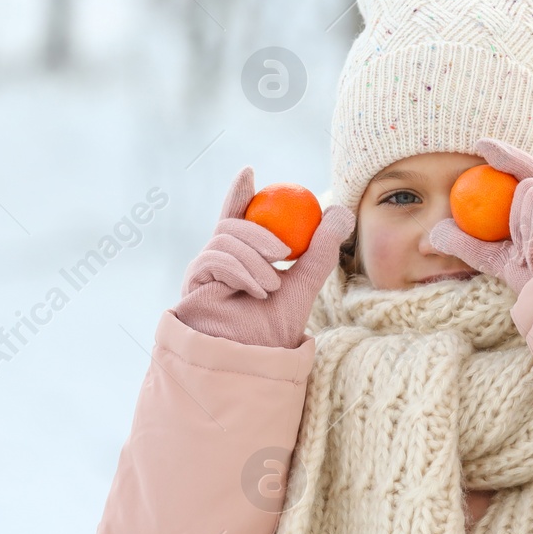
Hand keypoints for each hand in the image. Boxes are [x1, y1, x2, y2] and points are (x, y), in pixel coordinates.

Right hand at [173, 167, 354, 348]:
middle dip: (259, 232)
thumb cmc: (276, 330)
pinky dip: (239, 270)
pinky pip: (212, 259)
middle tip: (285, 251)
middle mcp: (217, 261)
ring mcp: (202, 274)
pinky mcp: (190, 286)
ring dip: (254, 259)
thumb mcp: (305, 285)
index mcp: (240, 257)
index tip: (250, 171)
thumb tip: (341, 210)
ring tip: (272, 286)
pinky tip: (256, 291)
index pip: (237, 216)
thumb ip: (321, 251)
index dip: (238, 192)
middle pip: (231, 225)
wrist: (254, 362)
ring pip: (223, 239)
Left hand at [428, 138, 532, 295]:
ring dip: (526, 231)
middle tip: (519, 250)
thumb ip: (468, 244)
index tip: (481, 145)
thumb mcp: (495, 261)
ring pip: (532, 190)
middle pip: (527, 180)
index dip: (506, 157)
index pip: (524, 174)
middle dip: (515, 217)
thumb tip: (435, 231)